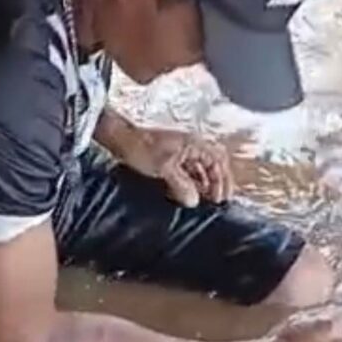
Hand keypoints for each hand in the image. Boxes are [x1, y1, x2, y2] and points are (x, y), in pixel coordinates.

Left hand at [118, 124, 233, 206]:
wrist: (119, 139)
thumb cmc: (141, 149)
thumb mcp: (163, 168)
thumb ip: (181, 184)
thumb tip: (194, 202)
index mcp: (194, 143)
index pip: (218, 161)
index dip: (222, 181)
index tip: (220, 200)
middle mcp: (192, 145)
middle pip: (213, 163)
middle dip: (218, 182)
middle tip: (217, 202)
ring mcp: (182, 150)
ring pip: (201, 168)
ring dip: (205, 183)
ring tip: (204, 201)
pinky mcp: (171, 157)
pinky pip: (189, 170)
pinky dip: (193, 182)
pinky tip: (188, 194)